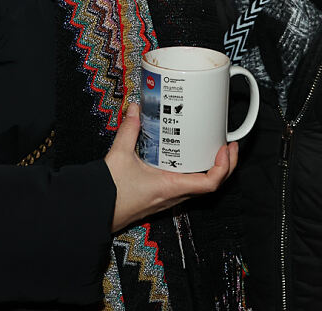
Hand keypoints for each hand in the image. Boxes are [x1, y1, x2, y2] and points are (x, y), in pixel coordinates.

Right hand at [105, 103, 238, 231]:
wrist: (94, 211)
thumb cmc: (109, 192)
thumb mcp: (120, 155)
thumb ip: (129, 130)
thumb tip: (135, 109)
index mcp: (171, 187)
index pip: (210, 183)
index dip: (224, 166)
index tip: (226, 148)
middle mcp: (174, 195)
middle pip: (211, 184)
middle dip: (225, 164)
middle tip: (227, 144)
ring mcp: (169, 198)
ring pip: (200, 186)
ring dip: (211, 168)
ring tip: (212, 147)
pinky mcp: (162, 196)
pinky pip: (186, 185)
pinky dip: (194, 171)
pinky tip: (187, 157)